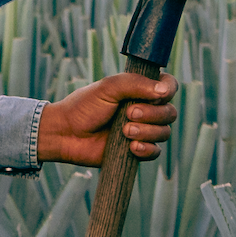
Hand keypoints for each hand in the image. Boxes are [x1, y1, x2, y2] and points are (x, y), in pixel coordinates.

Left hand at [38, 74, 178, 165]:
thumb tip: (164, 91)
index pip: (168, 87)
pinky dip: (147, 149)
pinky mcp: (136, 151)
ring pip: (164, 133)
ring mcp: (141, 131)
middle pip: (169, 112)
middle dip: (153, 114)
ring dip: (147, 132)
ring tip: (124, 132)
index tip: (157, 95)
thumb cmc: (84, 107)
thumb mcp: (108, 87)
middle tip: (128, 114)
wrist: (66, 133)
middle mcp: (145, 110)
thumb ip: (136, 84)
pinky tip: (132, 147)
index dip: (168, 91)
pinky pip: (155, 152)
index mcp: (140, 90)